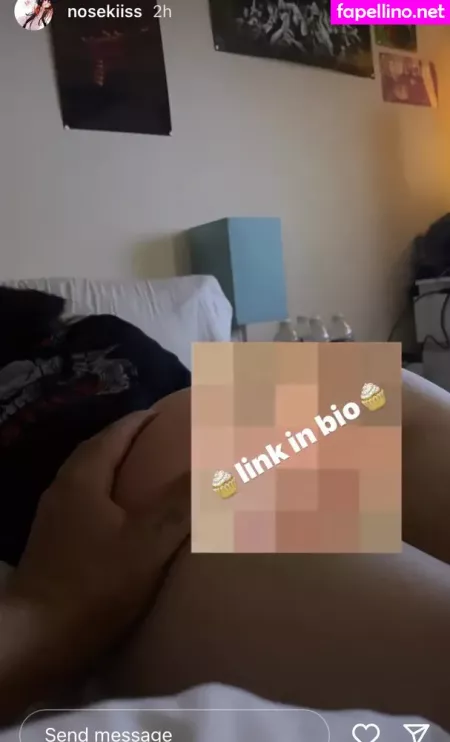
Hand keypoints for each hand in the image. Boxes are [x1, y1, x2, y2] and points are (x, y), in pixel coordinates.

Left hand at [5, 411, 189, 652]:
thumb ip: (180, 503)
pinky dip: (107, 496)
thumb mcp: (147, 542)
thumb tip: (216, 467)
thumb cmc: (94, 585)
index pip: (115, 433)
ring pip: (88, 479)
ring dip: (116, 469)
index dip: (142, 420)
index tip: (167, 414)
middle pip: (97, 452)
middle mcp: (62, 490)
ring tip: (146, 475)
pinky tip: (121, 518)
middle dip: (128, 441)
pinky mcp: (51, 546)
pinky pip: (84, 504)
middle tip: (161, 440)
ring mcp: (53, 519)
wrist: (34, 640)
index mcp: (83, 478)